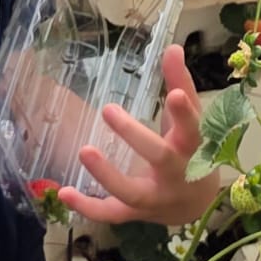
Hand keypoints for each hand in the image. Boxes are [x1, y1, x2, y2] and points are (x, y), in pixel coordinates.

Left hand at [57, 45, 219, 224]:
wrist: (196, 203)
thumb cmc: (191, 150)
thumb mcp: (192, 119)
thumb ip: (181, 83)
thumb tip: (173, 47)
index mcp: (192, 148)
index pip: (191, 129)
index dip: (184, 114)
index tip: (174, 94)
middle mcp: (176, 175)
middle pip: (159, 157)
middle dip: (135, 136)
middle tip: (108, 109)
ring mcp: (156, 198)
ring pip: (132, 192)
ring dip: (106, 175)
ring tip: (84, 150)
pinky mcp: (136, 213)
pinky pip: (112, 213)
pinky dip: (88, 207)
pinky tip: (64, 193)